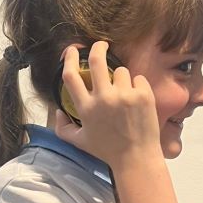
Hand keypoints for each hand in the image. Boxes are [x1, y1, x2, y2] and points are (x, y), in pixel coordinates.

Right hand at [54, 41, 161, 169]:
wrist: (136, 158)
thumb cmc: (107, 151)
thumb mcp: (80, 142)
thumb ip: (63, 129)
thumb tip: (58, 112)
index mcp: (86, 108)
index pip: (71, 75)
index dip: (70, 58)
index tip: (73, 50)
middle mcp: (103, 99)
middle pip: (96, 61)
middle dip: (98, 48)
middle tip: (102, 44)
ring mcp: (124, 96)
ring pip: (121, 71)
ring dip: (121, 78)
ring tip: (125, 95)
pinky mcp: (143, 95)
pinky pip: (138, 78)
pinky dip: (138, 86)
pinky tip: (137, 100)